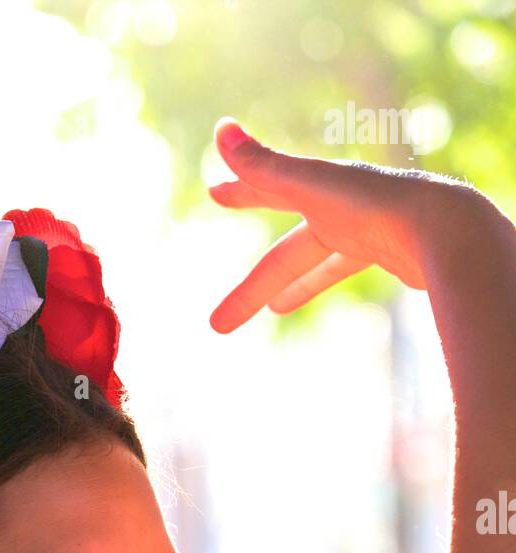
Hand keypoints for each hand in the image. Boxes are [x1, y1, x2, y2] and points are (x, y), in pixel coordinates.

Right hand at [208, 119, 487, 331]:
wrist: (444, 231)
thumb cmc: (378, 205)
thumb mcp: (313, 186)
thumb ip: (265, 166)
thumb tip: (220, 130)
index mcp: (322, 187)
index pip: (272, 187)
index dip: (243, 189)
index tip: (214, 192)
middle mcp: (342, 207)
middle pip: (288, 251)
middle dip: (253, 282)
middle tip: (219, 316)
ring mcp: (366, 232)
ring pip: (316, 265)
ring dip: (289, 287)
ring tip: (271, 311)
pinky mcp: (388, 256)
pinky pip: (344, 273)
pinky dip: (323, 286)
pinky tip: (326, 297)